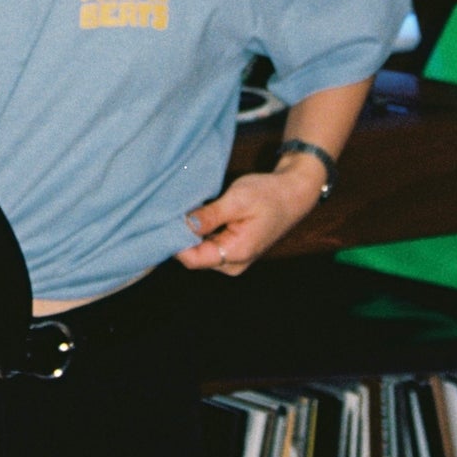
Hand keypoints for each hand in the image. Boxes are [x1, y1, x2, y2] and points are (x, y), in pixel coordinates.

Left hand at [175, 163, 324, 276]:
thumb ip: (209, 216)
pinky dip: (200, 231)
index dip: (174, 241)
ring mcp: (232, 258)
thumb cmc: (268, 195)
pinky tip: (198, 213)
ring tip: (186, 208)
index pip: (193, 259)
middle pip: (194, 256)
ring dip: (190, 232)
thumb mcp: (237, 200)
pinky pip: (208, 244)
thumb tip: (182, 226)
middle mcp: (232, 263)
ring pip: (199, 250)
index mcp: (236, 254)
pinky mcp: (232, 249)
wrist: (293, 193)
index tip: (163, 220)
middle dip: (181, 235)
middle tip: (172, 210)